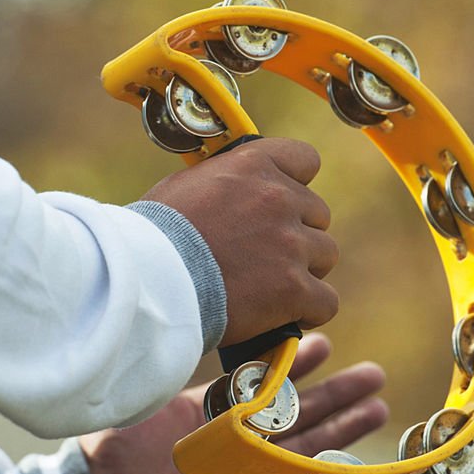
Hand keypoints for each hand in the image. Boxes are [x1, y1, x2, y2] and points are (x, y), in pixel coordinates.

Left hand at [79, 334, 386, 473]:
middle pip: (302, 415)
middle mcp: (239, 442)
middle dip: (339, 394)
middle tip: (375, 374)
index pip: (271, 384)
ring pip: (309, 452)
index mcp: (218, 411)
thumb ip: (183, 370)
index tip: (325, 344)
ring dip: (344, 432)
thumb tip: (198, 324)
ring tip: (378, 408)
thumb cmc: (117, 446)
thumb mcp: (156, 396)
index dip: (300, 365)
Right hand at [141, 138, 339, 345]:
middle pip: (318, 215)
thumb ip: (228, 183)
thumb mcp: (188, 186)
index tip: (281, 203)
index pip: (306, 160)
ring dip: (305, 270)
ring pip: (326, 256)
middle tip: (265, 255)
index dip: (296, 184)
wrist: (146, 283)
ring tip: (270, 286)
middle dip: (297, 234)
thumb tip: (237, 192)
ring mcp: (290, 244)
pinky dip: (309, 310)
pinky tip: (284, 314)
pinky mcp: (294, 288)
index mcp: (253, 164)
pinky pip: (327, 301)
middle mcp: (278, 198)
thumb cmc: (153, 237)